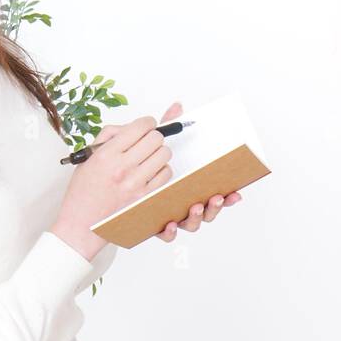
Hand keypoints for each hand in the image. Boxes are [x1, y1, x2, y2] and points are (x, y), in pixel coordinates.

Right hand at [51, 100, 181, 260]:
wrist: (82, 223)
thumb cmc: (84, 191)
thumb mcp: (88, 157)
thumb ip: (109, 136)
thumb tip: (131, 126)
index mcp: (106, 155)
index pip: (139, 127)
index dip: (147, 122)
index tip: (146, 125)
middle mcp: (122, 167)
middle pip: (156, 138)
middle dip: (153, 136)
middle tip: (147, 142)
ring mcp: (135, 183)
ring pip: (164, 154)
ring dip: (159, 152)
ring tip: (148, 157)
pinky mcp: (145, 196)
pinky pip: (166, 173)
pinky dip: (162, 169)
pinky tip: (151, 172)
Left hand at [150, 102, 241, 242]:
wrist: (107, 194)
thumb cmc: (136, 168)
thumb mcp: (152, 146)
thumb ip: (168, 129)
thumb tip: (177, 106)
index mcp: (190, 187)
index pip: (215, 192)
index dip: (226, 193)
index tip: (233, 188)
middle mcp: (184, 204)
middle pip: (207, 210)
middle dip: (215, 205)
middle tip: (215, 196)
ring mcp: (171, 216)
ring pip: (190, 224)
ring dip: (196, 217)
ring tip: (194, 207)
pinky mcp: (153, 226)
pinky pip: (165, 234)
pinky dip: (169, 232)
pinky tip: (170, 224)